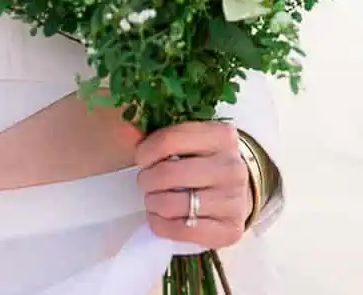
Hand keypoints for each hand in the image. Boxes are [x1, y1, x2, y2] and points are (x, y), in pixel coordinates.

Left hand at [135, 121, 250, 249]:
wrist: (237, 194)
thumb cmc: (205, 163)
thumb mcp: (190, 141)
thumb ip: (158, 136)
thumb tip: (125, 131)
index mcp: (222, 136)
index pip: (170, 140)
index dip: (146, 151)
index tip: (141, 158)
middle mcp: (232, 167)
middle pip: (168, 174)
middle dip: (147, 179)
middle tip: (146, 181)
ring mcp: (234, 200)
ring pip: (172, 205)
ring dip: (153, 203)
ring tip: (154, 199)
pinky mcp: (229, 230)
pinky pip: (181, 230)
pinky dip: (162, 225)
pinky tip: (161, 217)